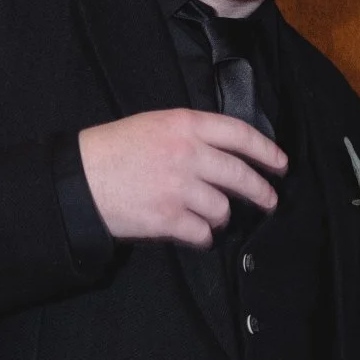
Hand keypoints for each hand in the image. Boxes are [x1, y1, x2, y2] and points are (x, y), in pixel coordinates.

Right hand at [79, 109, 285, 244]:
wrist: (80, 180)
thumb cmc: (113, 150)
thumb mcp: (154, 125)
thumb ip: (190, 133)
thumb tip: (226, 152)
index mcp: (185, 125)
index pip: (240, 134)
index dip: (266, 151)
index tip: (280, 164)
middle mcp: (187, 154)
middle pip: (240, 175)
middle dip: (261, 192)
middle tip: (269, 201)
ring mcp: (180, 188)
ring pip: (223, 209)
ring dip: (220, 216)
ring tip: (209, 215)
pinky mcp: (169, 218)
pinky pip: (203, 233)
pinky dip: (202, 235)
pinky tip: (194, 231)